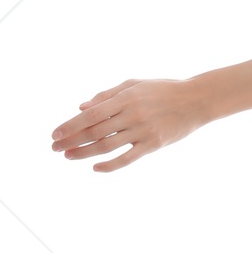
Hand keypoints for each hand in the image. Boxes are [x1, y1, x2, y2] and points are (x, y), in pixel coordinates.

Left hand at [51, 78, 206, 171]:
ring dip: (84, 152)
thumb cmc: (163, 90)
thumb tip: (81, 107)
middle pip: (94, 131)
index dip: (70, 125)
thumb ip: (107, 96)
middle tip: (55, 148)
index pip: (91, 114)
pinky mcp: (153, 145)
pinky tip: (95, 168)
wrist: (196, 100)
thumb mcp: (134, 85)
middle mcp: (131, 115)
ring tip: (68, 156)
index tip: (55, 134)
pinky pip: (127, 158)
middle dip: (71, 140)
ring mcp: (143, 131)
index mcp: (124, 98)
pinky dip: (110, 165)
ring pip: (107, 145)